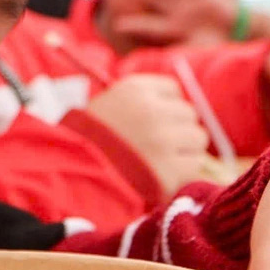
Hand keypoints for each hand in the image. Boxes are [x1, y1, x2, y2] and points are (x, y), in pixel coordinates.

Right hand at [83, 73, 212, 194]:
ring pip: (198, 140)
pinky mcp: (172, 171)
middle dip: (177, 130)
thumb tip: (175, 109)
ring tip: (157, 165)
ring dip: (184, 152)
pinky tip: (160, 180)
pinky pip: (194, 168)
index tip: (153, 122)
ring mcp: (165, 140)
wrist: (71, 177)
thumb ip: (137, 103)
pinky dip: (181, 176)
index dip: (165, 107)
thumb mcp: (103, 108)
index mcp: (135, 90)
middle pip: (188, 114)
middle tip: (155, 148)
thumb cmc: (83, 145)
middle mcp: (154, 110)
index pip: (172, 89)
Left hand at [107, 0, 239, 49]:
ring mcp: (190, 1)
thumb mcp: (198, 55)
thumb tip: (163, 67)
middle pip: (155, 1)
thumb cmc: (218, 48)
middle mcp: (178, 14)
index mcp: (174, 30)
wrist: (241, 33)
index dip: (134, 26)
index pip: (150, 27)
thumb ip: (180, 59)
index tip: (117, 26)